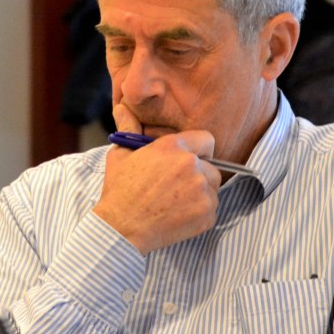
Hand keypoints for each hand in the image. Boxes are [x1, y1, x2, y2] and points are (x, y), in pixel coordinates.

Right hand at [93, 103, 221, 253]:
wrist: (121, 227)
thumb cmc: (119, 190)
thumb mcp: (120, 155)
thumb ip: (129, 129)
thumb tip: (121, 107)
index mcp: (173, 147)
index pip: (207, 139)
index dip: (200, 150)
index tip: (191, 159)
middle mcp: (191, 166)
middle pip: (212, 167)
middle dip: (199, 175)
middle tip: (178, 186)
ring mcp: (201, 191)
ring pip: (213, 189)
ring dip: (201, 194)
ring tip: (176, 202)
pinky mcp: (206, 214)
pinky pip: (212, 210)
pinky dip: (200, 214)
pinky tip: (179, 215)